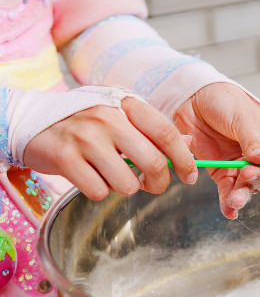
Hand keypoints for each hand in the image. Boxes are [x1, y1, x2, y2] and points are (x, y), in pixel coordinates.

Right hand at [24, 98, 195, 199]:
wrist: (33, 121)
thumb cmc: (85, 121)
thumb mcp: (121, 116)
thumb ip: (154, 130)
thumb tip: (190, 143)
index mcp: (125, 105)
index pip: (167, 133)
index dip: (184, 159)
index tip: (190, 175)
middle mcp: (107, 117)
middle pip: (153, 163)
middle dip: (159, 183)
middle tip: (152, 185)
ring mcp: (85, 137)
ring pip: (127, 184)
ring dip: (124, 187)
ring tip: (111, 174)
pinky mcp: (65, 158)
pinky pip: (99, 191)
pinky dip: (98, 190)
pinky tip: (90, 175)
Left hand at [173, 83, 259, 218]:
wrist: (194, 99)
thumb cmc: (226, 100)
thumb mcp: (243, 117)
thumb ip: (253, 141)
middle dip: (259, 181)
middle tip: (246, 173)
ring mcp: (245, 168)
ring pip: (250, 189)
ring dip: (243, 196)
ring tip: (235, 200)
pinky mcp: (226, 174)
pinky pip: (229, 192)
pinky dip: (228, 202)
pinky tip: (229, 211)